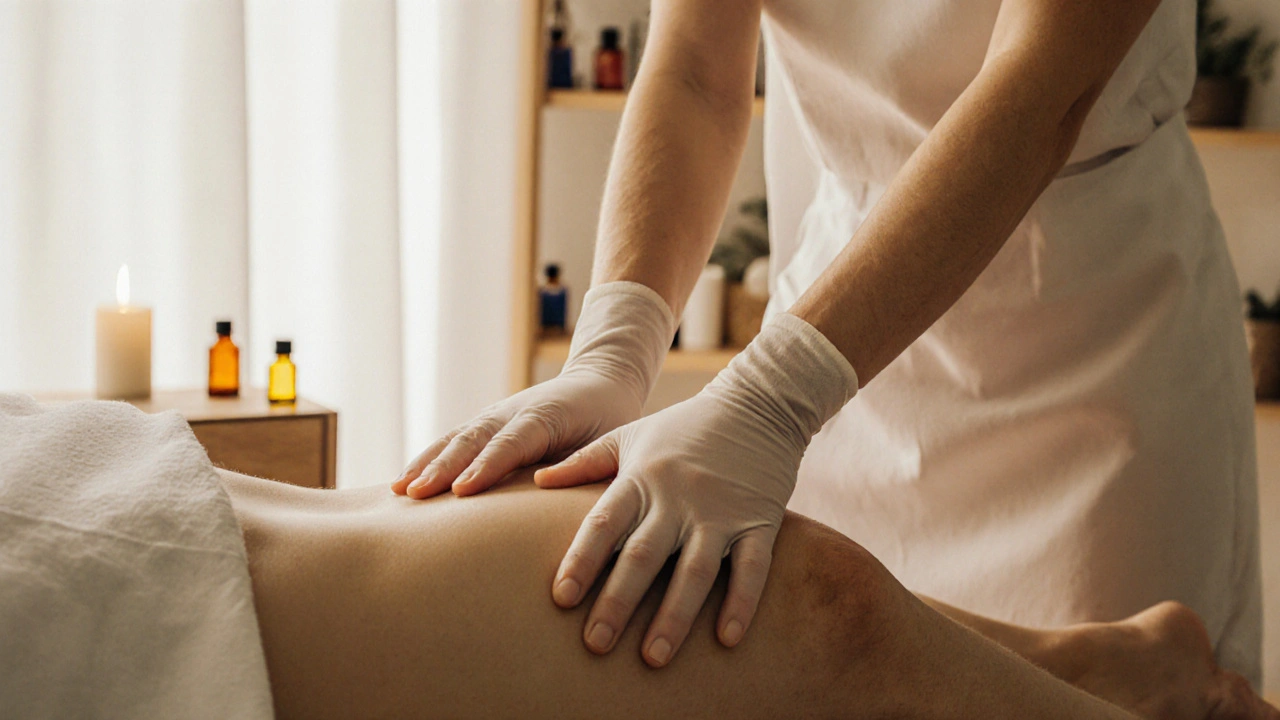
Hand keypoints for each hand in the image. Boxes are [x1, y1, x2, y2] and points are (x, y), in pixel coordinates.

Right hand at [392, 282, 673, 498]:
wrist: (601, 381)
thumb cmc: (610, 420)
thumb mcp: (612, 438)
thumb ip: (591, 464)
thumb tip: (575, 503)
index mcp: (548, 415)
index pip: (514, 442)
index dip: (487, 465)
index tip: (462, 489)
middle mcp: (515, 411)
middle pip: (475, 439)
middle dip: (445, 467)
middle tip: (418, 494)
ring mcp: (496, 415)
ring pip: (457, 438)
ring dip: (428, 464)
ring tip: (400, 491)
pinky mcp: (486, 424)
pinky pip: (452, 441)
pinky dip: (427, 460)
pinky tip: (403, 484)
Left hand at [534, 313, 858, 667]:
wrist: (758, 404)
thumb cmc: (684, 426)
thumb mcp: (630, 435)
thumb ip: (584, 462)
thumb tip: (536, 481)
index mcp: (641, 478)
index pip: (604, 524)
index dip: (582, 560)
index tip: (561, 598)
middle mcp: (678, 498)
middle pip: (643, 556)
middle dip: (617, 602)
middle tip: (595, 645)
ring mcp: (720, 512)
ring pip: (694, 570)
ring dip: (674, 616)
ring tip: (652, 657)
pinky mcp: (760, 522)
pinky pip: (752, 568)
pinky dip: (741, 603)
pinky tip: (727, 639)